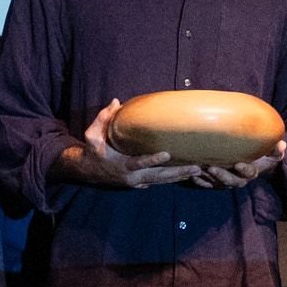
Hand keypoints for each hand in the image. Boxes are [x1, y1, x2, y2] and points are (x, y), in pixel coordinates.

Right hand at [62, 99, 203, 189]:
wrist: (88, 171)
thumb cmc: (92, 150)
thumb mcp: (92, 135)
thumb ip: (103, 119)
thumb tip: (116, 101)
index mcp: (122, 165)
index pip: (139, 163)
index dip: (152, 159)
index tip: (167, 154)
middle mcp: (132, 177)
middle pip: (158, 176)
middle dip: (177, 172)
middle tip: (195, 167)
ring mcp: (136, 182)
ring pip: (161, 181)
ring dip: (179, 177)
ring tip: (198, 171)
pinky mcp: (139, 184)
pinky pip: (158, 183)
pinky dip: (172, 180)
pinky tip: (186, 175)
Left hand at [192, 139, 286, 189]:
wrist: (250, 159)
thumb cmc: (259, 153)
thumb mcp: (268, 151)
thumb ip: (274, 149)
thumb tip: (282, 145)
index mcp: (252, 171)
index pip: (250, 172)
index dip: (245, 169)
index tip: (238, 163)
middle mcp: (239, 179)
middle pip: (231, 181)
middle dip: (222, 175)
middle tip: (211, 168)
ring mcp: (227, 182)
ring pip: (218, 184)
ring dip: (208, 179)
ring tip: (198, 171)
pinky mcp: (216, 182)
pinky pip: (207, 185)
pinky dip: (200, 182)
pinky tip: (192, 177)